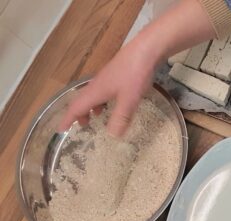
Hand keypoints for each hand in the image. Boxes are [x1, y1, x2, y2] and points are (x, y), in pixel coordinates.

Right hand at [59, 0, 215, 136]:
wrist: (145, 50)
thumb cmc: (135, 75)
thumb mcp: (129, 100)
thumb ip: (121, 118)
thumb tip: (112, 137)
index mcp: (95, 92)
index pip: (76, 108)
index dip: (67, 119)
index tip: (61, 130)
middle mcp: (97, 85)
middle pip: (81, 101)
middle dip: (79, 114)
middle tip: (82, 126)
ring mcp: (106, 79)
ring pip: (92, 96)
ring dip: (90, 108)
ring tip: (95, 117)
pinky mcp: (115, 76)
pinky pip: (102, 92)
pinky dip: (102, 101)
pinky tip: (112, 103)